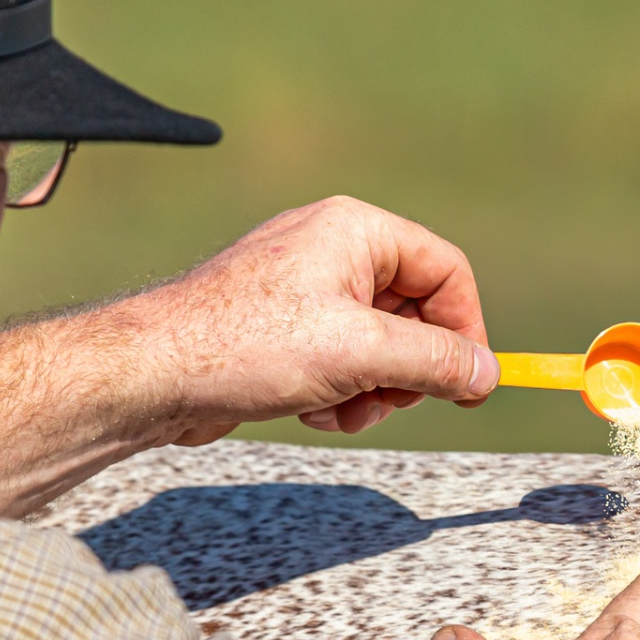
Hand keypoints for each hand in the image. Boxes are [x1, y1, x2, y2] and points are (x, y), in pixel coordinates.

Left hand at [145, 195, 499, 442]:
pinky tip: (309, 408)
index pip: (446, 271)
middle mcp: (334, 252)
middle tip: (391, 399)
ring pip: (380, 348)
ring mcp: (307, 292)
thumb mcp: (361, 352)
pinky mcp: (285, 331)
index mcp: (357, 231)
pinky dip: (339, 394)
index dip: (467, 330)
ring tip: (339, 406)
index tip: (473, 383)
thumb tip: (486, 374)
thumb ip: (436, 361)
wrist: (153, 376)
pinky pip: (343, 363)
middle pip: (416, 314)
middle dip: (408, 369)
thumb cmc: (246, 344)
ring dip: (372, 390)